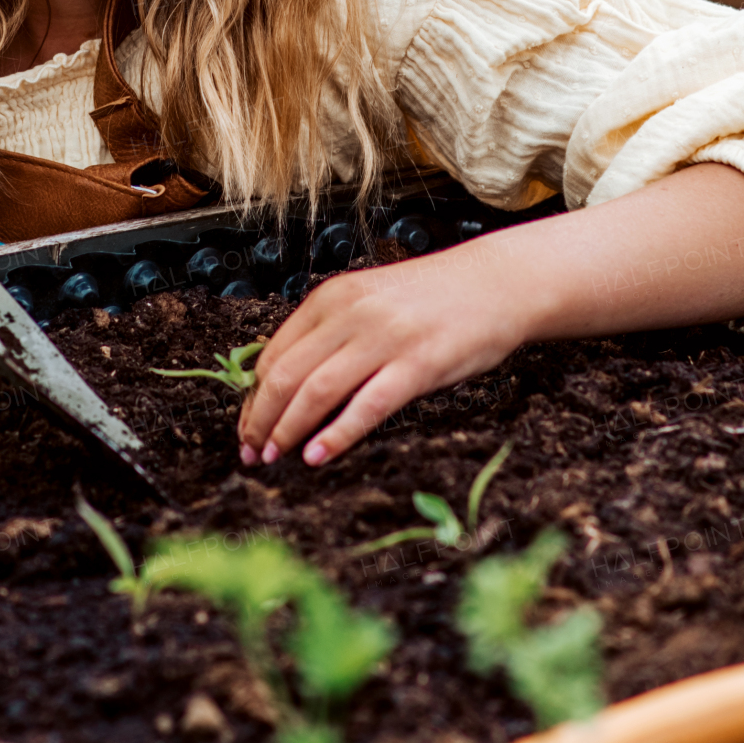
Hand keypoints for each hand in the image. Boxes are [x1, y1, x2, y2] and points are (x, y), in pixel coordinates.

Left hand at [238, 163, 743, 467]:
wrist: (496, 284)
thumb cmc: (430, 300)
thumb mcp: (368, 302)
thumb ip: (329, 334)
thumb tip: (283, 385)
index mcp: (331, 297)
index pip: (274, 353)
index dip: (253, 397)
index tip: (247, 427)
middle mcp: (351, 313)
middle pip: (286, 375)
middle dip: (260, 419)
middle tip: (251, 453)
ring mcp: (385, 337)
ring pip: (316, 391)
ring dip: (288, 430)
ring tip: (275, 458)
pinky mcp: (419, 363)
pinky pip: (367, 405)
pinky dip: (336, 434)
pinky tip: (318, 456)